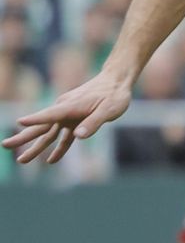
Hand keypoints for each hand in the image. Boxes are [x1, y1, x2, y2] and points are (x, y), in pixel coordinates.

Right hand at [3, 69, 133, 163]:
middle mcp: (64, 110)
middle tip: (4, 145)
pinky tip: (51, 160)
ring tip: (20, 160)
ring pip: (49, 134)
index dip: (36, 119)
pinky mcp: (75, 120)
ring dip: (36, 147)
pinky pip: (64, 136)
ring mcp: (68, 116)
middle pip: (41, 126)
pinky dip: (59, 148)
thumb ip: (93, 123)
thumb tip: (78, 137)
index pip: (50, 114)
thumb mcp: (108, 110)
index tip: (19, 122)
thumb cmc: (114, 95)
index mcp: (71, 106)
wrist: (116, 82)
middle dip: (23, 137)